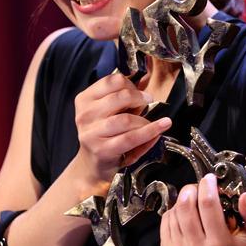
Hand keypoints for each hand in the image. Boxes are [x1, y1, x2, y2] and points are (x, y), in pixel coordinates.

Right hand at [74, 72, 172, 188]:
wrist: (92, 164)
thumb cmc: (103, 134)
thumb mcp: (106, 111)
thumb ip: (121, 98)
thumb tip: (145, 85)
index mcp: (84, 100)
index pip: (110, 81)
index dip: (129, 83)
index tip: (139, 91)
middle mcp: (85, 115)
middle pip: (119, 97)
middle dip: (139, 98)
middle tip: (148, 102)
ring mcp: (92, 133)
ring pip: (126, 119)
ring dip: (144, 119)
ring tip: (150, 122)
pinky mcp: (102, 149)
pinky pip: (131, 138)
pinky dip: (149, 131)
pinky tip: (160, 127)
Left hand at [160, 174, 245, 245]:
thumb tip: (245, 197)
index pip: (208, 206)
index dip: (207, 186)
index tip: (210, 178)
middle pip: (186, 205)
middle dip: (191, 189)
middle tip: (199, 187)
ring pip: (174, 211)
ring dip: (183, 201)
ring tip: (194, 203)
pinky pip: (166, 219)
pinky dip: (174, 211)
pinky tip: (185, 215)